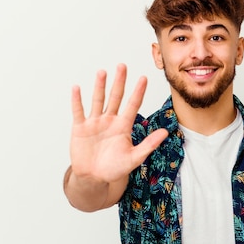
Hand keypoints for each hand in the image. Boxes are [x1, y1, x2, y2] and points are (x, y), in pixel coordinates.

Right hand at [69, 64, 167, 185]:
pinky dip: (77, 100)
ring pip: (98, 100)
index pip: (132, 105)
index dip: (138, 92)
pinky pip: (79, 112)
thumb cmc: (114, 169)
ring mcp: (95, 123)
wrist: (94, 178)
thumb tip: (166, 133)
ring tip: (102, 72)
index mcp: (123, 126)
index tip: (144, 78)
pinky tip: (77, 88)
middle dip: (119, 82)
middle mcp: (109, 120)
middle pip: (116, 97)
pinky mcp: (80, 128)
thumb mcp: (134, 158)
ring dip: (100, 86)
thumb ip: (149, 145)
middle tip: (122, 66)